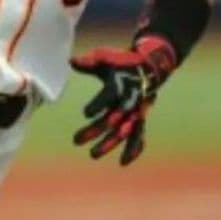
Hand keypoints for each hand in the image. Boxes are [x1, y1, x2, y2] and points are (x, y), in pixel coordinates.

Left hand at [69, 35, 176, 165]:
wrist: (150, 68)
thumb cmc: (122, 62)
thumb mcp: (105, 57)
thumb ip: (88, 62)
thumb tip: (70, 61)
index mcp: (120, 85)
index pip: (108, 97)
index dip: (98, 105)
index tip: (85, 114)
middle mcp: (129, 101)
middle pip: (112, 119)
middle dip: (95, 131)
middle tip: (76, 141)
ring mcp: (136, 112)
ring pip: (123, 132)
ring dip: (109, 144)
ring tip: (93, 155)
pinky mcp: (140, 119)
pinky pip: (139, 136)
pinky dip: (134, 149)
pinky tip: (123, 162)